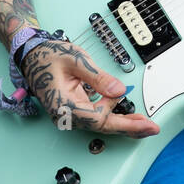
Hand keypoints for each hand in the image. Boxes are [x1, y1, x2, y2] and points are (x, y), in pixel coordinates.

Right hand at [20, 37, 160, 138]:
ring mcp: (69, 113)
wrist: (32, 55)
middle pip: (101, 126)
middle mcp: (65, 114)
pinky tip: (127, 115)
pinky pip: (96, 115)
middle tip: (151, 129)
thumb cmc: (49, 56)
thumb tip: (119, 90)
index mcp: (64, 105)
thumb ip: (98, 77)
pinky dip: (113, 114)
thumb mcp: (76, 61)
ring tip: (144, 122)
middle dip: (128, 128)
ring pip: (100, 123)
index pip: (98, 120)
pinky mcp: (74, 108)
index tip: (142, 119)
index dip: (122, 119)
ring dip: (122, 122)